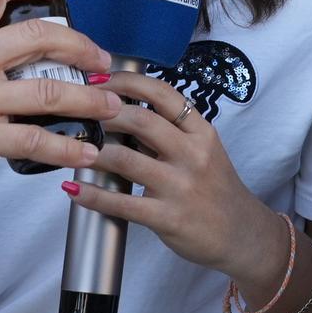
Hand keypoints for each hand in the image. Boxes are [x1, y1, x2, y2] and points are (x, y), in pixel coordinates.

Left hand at [66, 70, 284, 279]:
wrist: (241, 234)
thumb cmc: (214, 188)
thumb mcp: (202, 151)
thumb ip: (168, 133)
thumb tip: (119, 113)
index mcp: (201, 131)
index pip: (163, 94)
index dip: (128, 81)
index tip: (100, 79)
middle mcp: (193, 154)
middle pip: (141, 120)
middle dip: (104, 112)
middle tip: (78, 111)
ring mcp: (180, 186)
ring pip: (126, 160)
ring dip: (92, 152)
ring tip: (70, 147)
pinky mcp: (168, 218)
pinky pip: (122, 204)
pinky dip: (93, 196)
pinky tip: (73, 190)